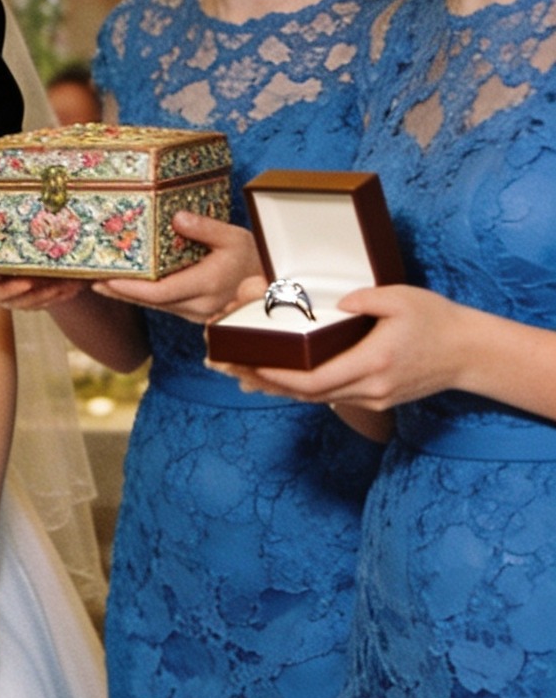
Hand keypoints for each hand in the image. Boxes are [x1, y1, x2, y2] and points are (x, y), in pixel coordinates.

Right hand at [0, 232, 87, 311]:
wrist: (1, 265)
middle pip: (2, 296)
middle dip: (15, 289)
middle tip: (28, 281)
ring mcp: (12, 300)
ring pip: (27, 302)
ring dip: (44, 295)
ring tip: (60, 285)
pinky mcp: (29, 303)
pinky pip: (44, 303)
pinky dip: (58, 297)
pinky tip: (73, 288)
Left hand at [93, 213, 261, 322]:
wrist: (272, 284)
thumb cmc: (253, 257)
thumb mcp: (234, 237)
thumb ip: (205, 228)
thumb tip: (177, 218)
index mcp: (208, 285)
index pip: (160, 293)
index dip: (130, 289)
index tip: (106, 279)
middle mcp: (199, 305)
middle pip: (149, 302)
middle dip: (118, 291)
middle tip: (88, 278)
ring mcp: (195, 312)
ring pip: (153, 306)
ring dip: (124, 295)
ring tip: (96, 281)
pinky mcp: (192, 312)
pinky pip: (161, 305)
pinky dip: (139, 296)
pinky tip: (121, 286)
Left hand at [217, 283, 473, 409]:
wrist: (469, 353)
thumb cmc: (436, 319)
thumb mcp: (402, 298)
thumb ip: (367, 298)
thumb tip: (338, 301)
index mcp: (374, 363)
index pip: (315, 378)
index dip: (278, 376)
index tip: (248, 365)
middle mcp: (371, 388)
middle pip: (308, 394)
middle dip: (265, 383)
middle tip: (228, 369)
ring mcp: (373, 397)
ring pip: (316, 399)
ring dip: (279, 389)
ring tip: (241, 375)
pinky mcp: (376, 399)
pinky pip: (330, 397)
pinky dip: (301, 389)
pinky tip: (277, 380)